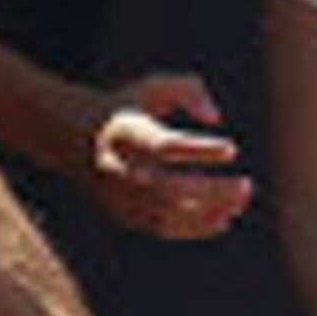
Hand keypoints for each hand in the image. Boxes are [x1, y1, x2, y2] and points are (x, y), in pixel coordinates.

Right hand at [84, 72, 253, 240]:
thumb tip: (214, 119)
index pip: (164, 146)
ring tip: (240, 202)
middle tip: (246, 185)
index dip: (199, 150)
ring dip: (208, 211)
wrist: (70, 137)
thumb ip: (189, 91)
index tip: (231, 150)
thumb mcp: (153, 88)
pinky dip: (194, 228)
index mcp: (124, 132)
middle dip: (211, 190)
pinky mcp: (121, 213)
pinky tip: (223, 220)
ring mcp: (117, 194)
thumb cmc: (126, 109)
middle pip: (168, 187)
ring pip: (167, 213)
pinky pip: (162, 227)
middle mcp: (117, 166)